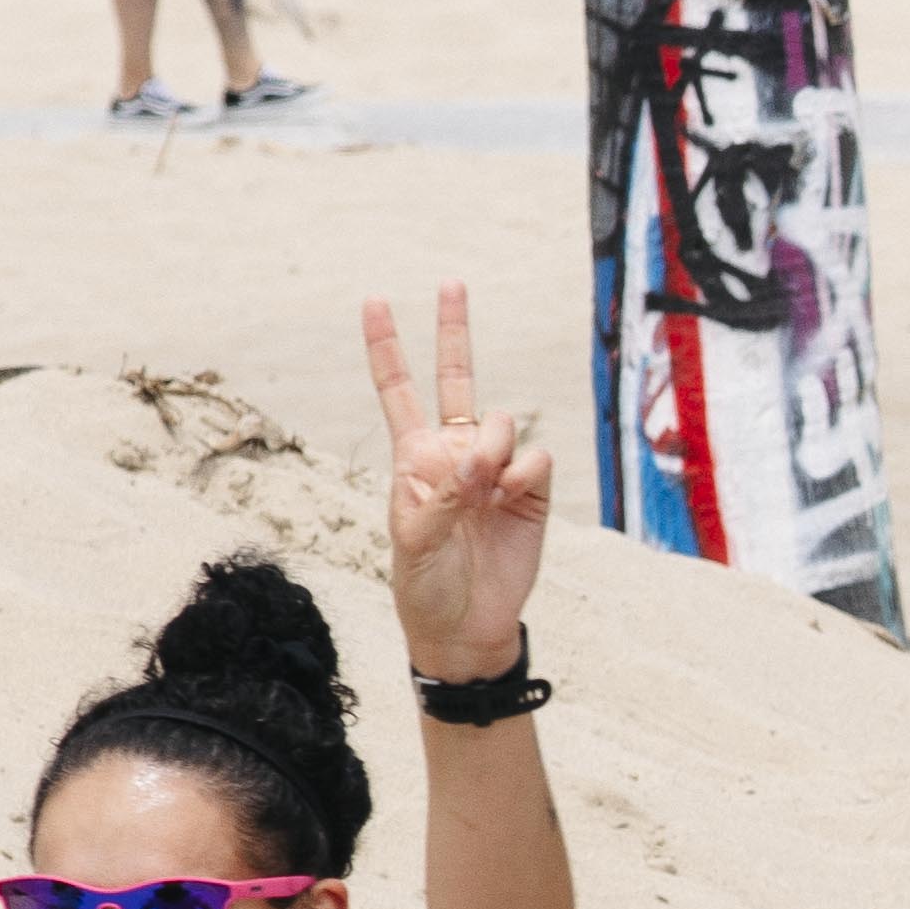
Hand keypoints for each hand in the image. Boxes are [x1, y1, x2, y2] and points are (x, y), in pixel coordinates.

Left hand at [363, 285, 549, 677]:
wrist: (469, 627)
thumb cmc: (425, 586)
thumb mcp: (413, 543)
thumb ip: (438, 495)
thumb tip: (476, 460)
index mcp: (414, 458)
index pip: (398, 391)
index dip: (386, 347)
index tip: (374, 302)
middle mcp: (455, 452)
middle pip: (456, 378)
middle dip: (453, 330)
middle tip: (451, 281)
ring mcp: (495, 469)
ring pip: (501, 422)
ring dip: (492, 449)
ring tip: (483, 492)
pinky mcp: (531, 490)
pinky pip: (535, 458)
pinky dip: (522, 476)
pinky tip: (508, 502)